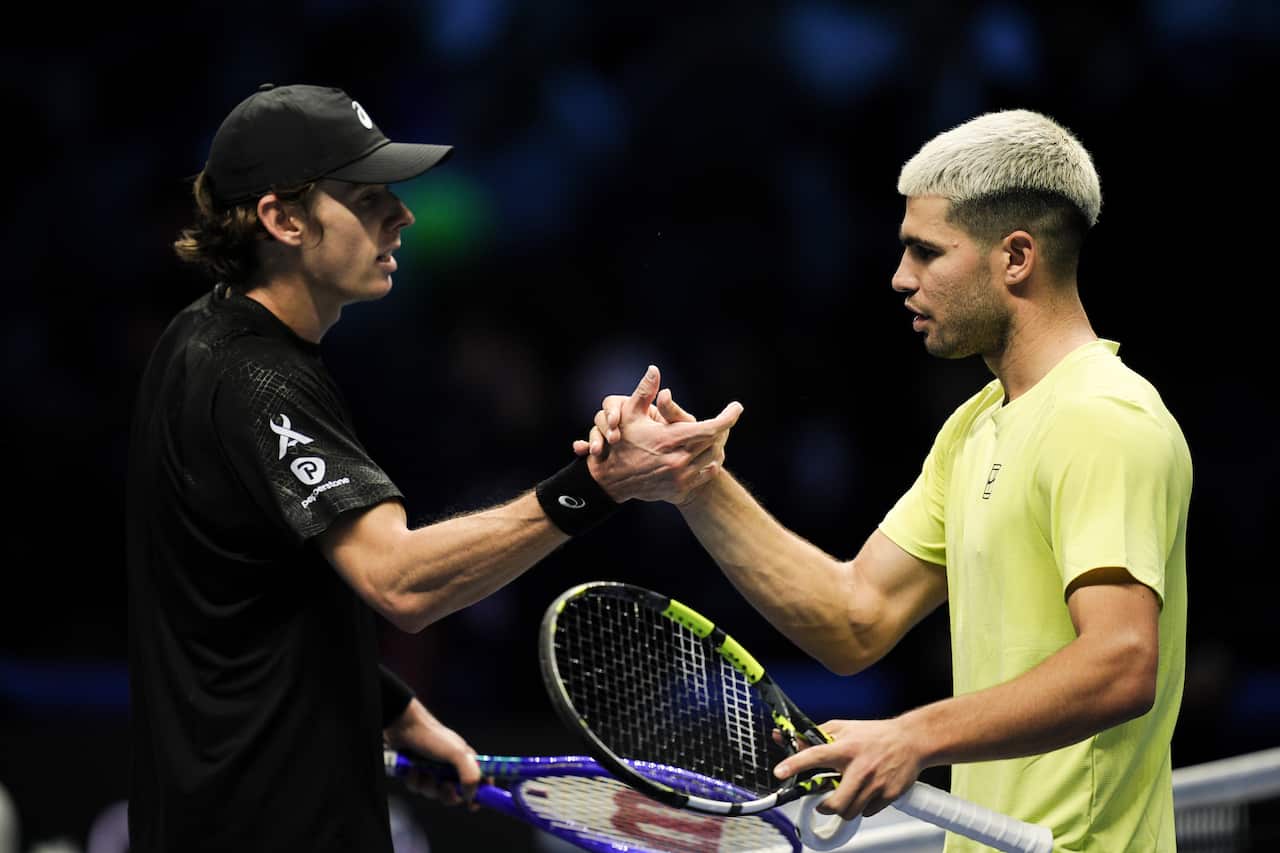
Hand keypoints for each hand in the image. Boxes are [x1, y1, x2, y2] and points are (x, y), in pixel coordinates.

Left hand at [384, 698, 482, 808]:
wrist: (404, 728)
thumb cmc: (433, 736)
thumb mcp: (457, 753)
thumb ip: (470, 775)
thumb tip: (470, 795)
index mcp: (466, 761)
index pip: (481, 781)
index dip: (480, 794)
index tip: (474, 805)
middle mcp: (452, 767)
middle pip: (456, 794)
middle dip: (448, 794)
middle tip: (445, 786)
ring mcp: (435, 771)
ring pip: (434, 793)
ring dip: (428, 785)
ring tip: (424, 770)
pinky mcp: (419, 773)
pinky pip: (418, 788)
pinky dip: (415, 781)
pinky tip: (413, 769)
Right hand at [572, 365, 741, 504]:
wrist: (612, 480)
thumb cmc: (621, 443)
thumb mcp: (629, 414)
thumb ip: (645, 392)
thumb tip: (654, 369)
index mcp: (671, 439)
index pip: (711, 428)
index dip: (728, 417)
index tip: (737, 407)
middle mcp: (679, 460)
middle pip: (715, 442)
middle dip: (721, 429)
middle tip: (724, 420)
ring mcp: (681, 477)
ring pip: (713, 459)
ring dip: (717, 446)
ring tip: (716, 436)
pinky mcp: (680, 490)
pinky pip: (706, 474)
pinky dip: (710, 463)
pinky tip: (707, 455)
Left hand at [772, 718, 923, 819]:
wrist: (911, 741)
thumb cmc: (875, 735)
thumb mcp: (844, 728)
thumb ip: (817, 736)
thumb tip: (792, 741)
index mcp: (847, 747)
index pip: (816, 755)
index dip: (795, 764)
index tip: (780, 772)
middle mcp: (861, 767)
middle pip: (836, 802)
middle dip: (824, 807)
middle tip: (822, 802)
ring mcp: (876, 783)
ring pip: (851, 811)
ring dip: (843, 808)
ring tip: (846, 795)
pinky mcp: (889, 795)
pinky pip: (868, 812)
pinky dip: (863, 807)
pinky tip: (865, 793)